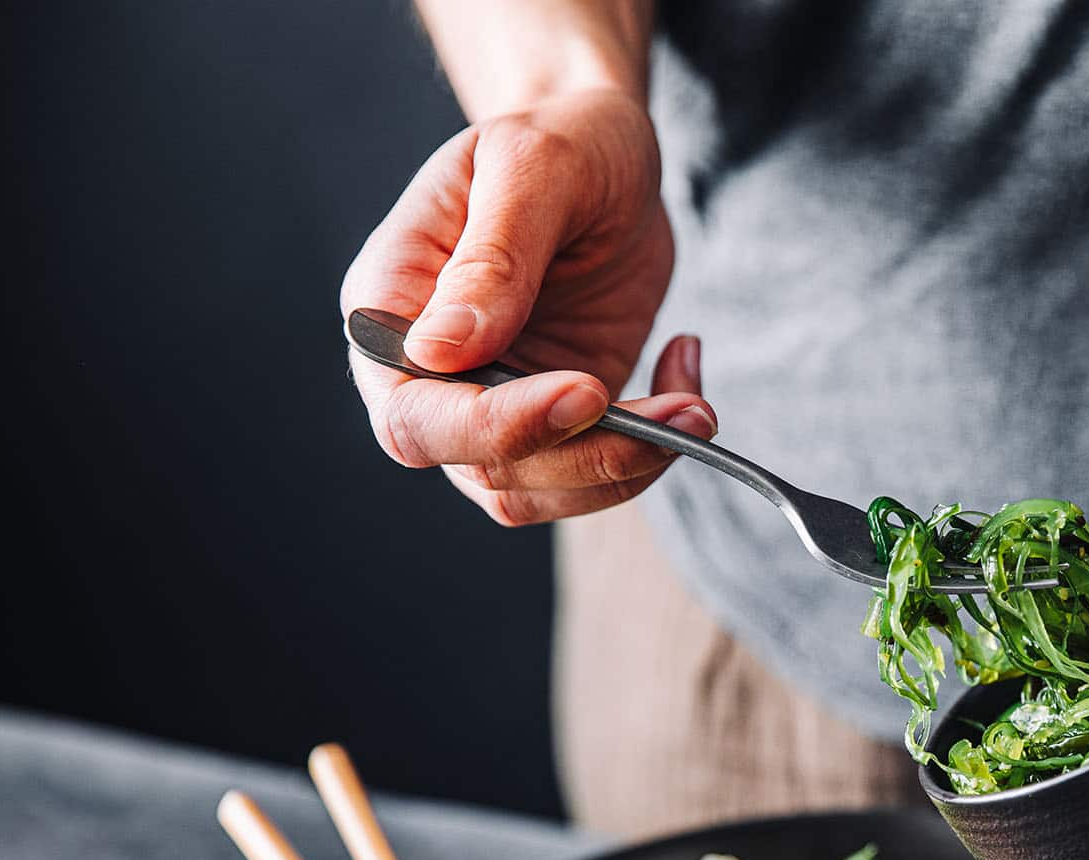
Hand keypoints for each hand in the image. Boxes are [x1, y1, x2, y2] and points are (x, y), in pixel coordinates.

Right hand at [340, 88, 712, 524]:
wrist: (609, 157)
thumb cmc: (561, 140)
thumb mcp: (533, 167)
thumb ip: (492, 256)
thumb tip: (440, 351)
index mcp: (390, 307)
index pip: (413, 413)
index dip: (493, 426)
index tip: (585, 392)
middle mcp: (429, 373)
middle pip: (479, 468)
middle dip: (585, 455)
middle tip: (682, 415)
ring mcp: (493, 405)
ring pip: (539, 491)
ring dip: (629, 466)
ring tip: (698, 409)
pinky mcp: (558, 422)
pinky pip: (592, 476)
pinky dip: (651, 453)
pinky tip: (686, 382)